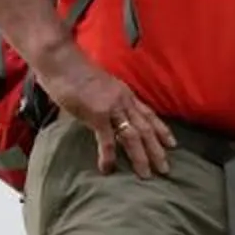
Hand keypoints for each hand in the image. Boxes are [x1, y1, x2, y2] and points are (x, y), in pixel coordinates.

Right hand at [41, 56, 173, 176]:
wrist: (61, 60)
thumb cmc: (72, 70)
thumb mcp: (97, 84)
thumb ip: (102, 99)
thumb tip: (97, 111)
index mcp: (124, 93)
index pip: (148, 114)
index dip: (162, 130)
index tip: (173, 144)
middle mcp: (123, 101)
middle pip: (146, 128)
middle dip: (157, 150)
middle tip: (166, 169)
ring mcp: (112, 107)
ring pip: (133, 136)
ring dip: (141, 157)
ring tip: (146, 175)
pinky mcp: (97, 114)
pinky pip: (107, 139)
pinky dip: (109, 156)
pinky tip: (108, 169)